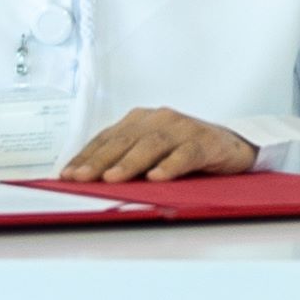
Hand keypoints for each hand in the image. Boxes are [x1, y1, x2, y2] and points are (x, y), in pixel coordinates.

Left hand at [60, 107, 259, 182]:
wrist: (233, 145)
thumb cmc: (186, 151)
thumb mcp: (152, 154)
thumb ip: (126, 160)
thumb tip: (89, 180)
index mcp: (140, 120)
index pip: (106, 138)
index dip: (85, 156)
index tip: (67, 174)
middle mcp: (158, 119)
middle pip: (123, 140)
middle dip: (99, 160)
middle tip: (80, 178)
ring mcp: (182, 128)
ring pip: (150, 145)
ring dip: (129, 163)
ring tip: (112, 178)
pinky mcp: (204, 141)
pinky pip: (185, 154)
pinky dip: (170, 166)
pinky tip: (157, 177)